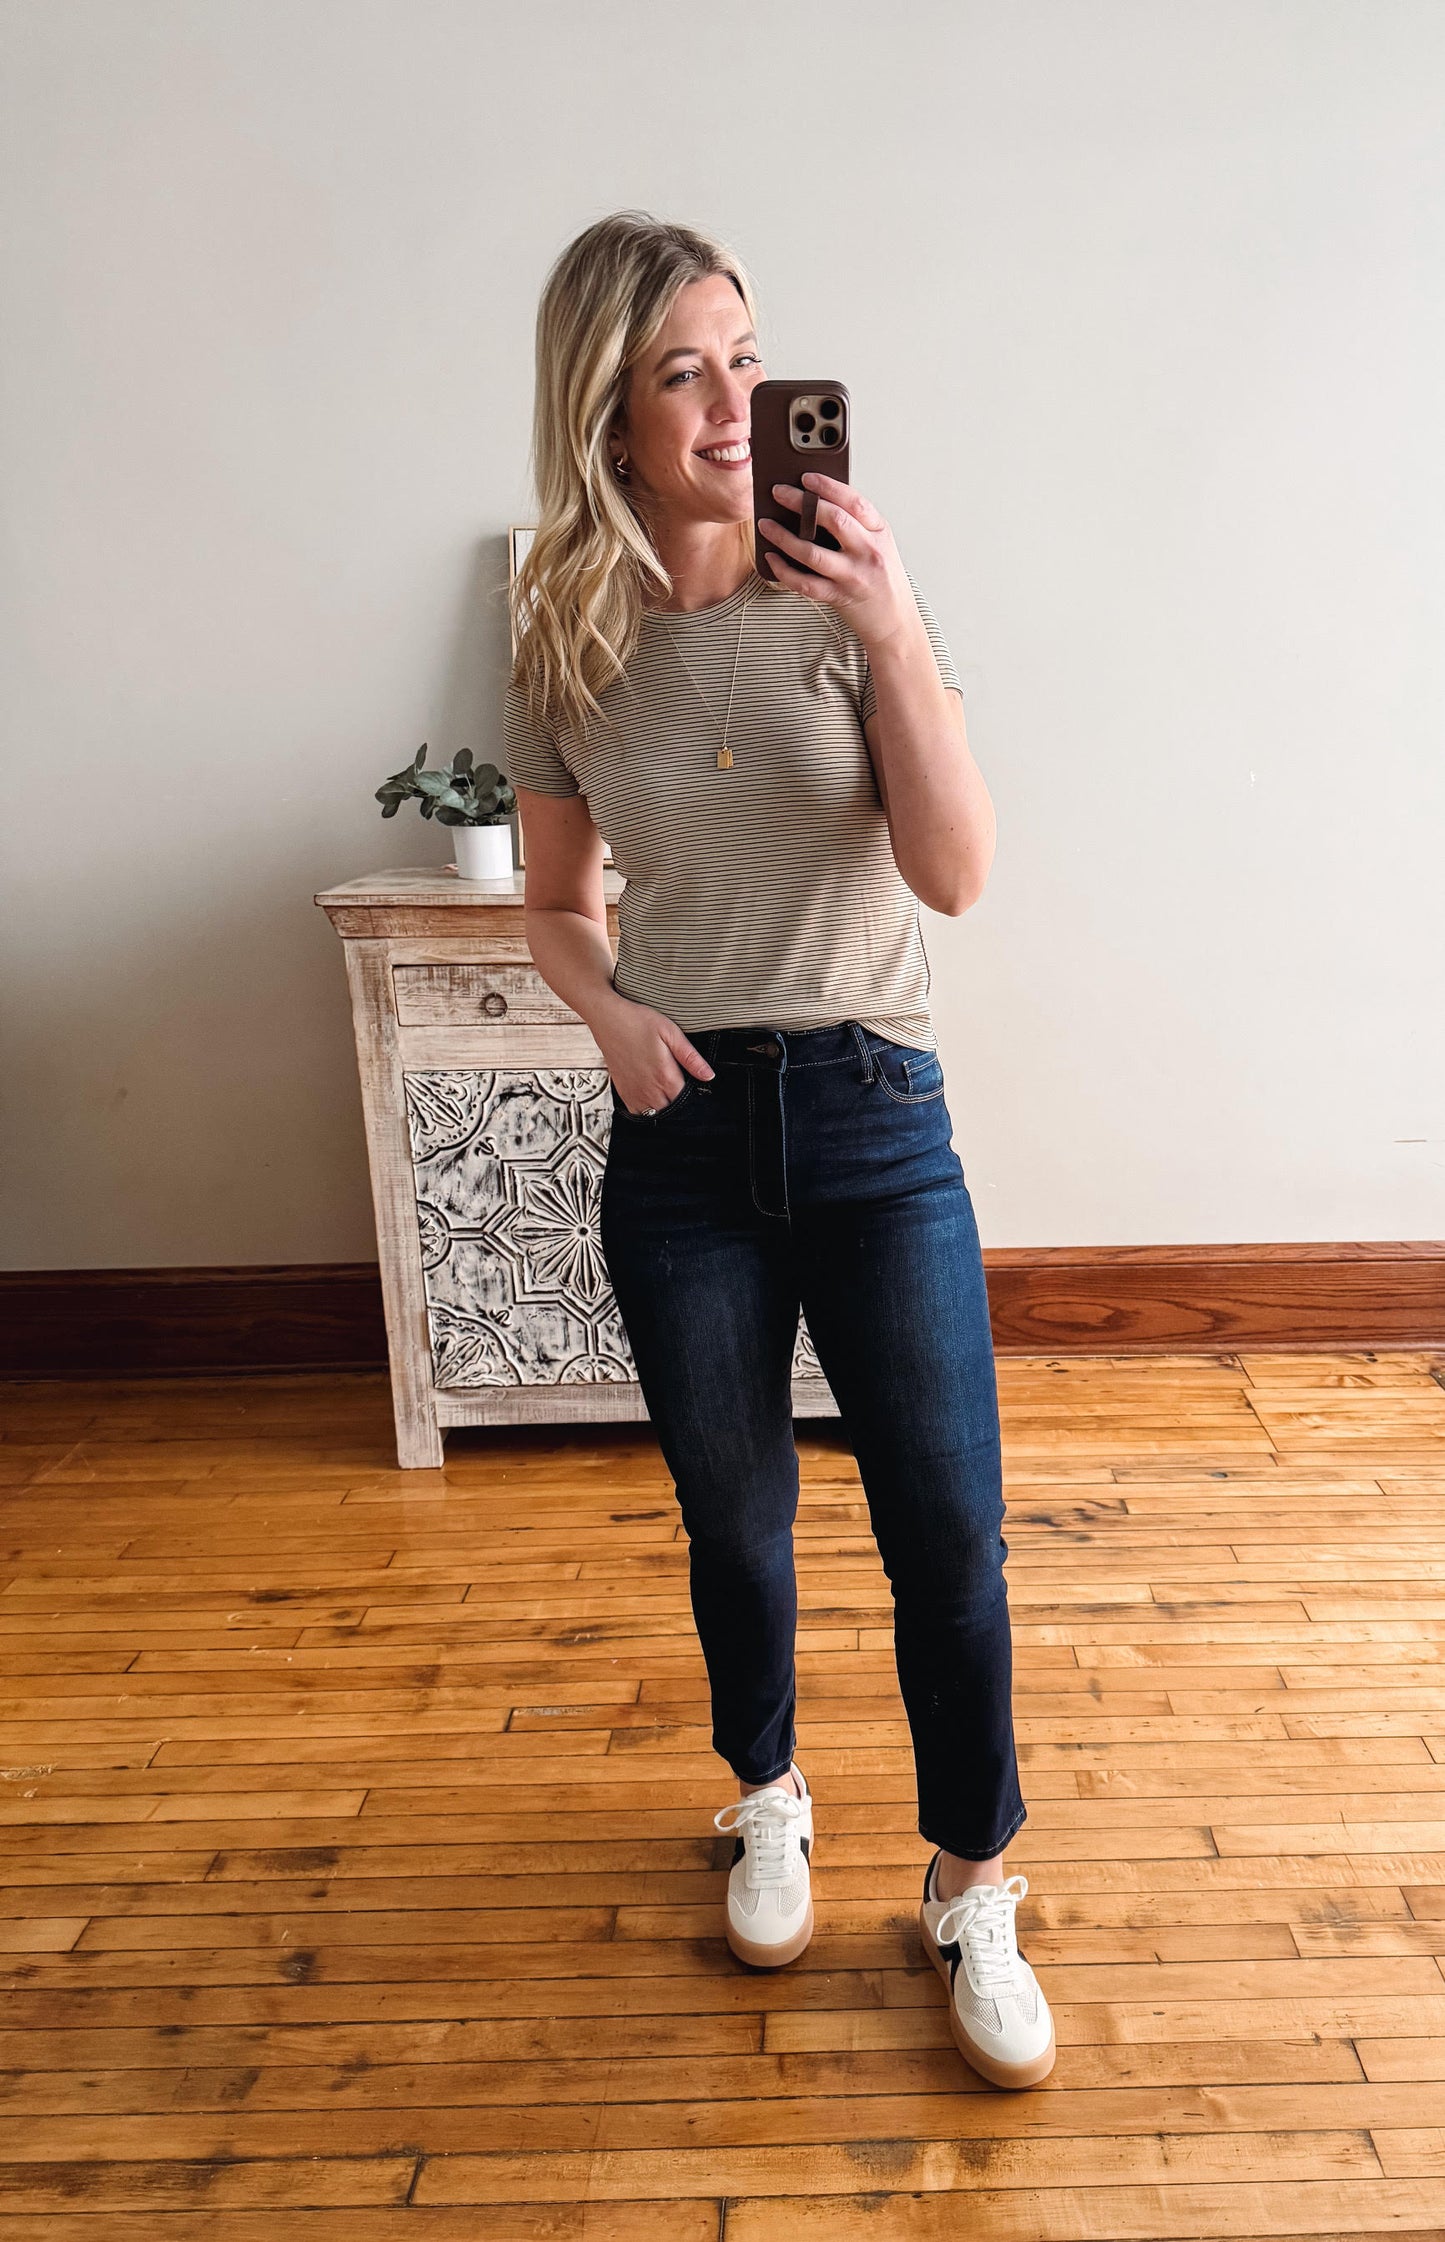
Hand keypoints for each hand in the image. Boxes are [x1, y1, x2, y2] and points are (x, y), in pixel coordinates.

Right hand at [599, 1000, 714, 1114]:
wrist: (608, 1018)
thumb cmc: (638, 1021)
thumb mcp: (671, 1033)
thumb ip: (691, 1058)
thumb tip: (708, 1075)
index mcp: (665, 1076)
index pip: (687, 1100)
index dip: (694, 1096)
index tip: (694, 1085)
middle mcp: (649, 1089)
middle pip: (672, 1109)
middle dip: (679, 1102)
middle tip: (680, 1084)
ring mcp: (634, 1092)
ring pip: (655, 1114)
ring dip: (664, 1107)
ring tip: (666, 1089)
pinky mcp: (623, 1090)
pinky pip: (637, 1112)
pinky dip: (646, 1109)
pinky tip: (651, 1094)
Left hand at [757, 471, 917, 652]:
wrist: (894, 619)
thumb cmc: (881, 576)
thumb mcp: (878, 543)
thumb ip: (855, 524)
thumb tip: (813, 501)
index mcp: (879, 531)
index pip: (854, 501)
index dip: (828, 486)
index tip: (806, 477)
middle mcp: (868, 552)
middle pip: (833, 520)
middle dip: (801, 503)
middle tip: (778, 493)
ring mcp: (853, 576)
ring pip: (812, 553)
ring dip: (784, 537)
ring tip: (766, 525)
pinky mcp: (839, 597)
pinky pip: (805, 583)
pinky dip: (783, 570)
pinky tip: (771, 558)